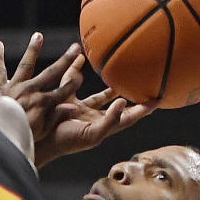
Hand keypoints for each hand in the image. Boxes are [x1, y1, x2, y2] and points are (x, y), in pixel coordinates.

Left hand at [0, 32, 83, 139]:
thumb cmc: (19, 134)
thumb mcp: (42, 130)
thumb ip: (56, 117)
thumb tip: (75, 108)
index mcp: (42, 103)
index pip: (62, 91)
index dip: (73, 84)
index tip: (81, 75)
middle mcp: (30, 90)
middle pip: (51, 72)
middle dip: (65, 59)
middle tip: (76, 47)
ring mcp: (14, 86)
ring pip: (26, 65)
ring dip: (33, 49)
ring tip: (38, 35)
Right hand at [33, 57, 156, 167]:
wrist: (40, 139)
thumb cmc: (66, 141)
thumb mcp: (91, 134)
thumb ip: (110, 120)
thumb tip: (124, 103)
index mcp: (102, 126)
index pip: (128, 117)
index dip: (143, 109)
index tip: (158, 99)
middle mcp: (94, 117)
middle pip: (117, 106)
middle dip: (130, 96)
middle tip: (144, 84)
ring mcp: (80, 109)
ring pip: (98, 94)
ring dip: (109, 84)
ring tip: (120, 70)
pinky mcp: (65, 100)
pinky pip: (72, 80)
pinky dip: (76, 68)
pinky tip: (81, 57)